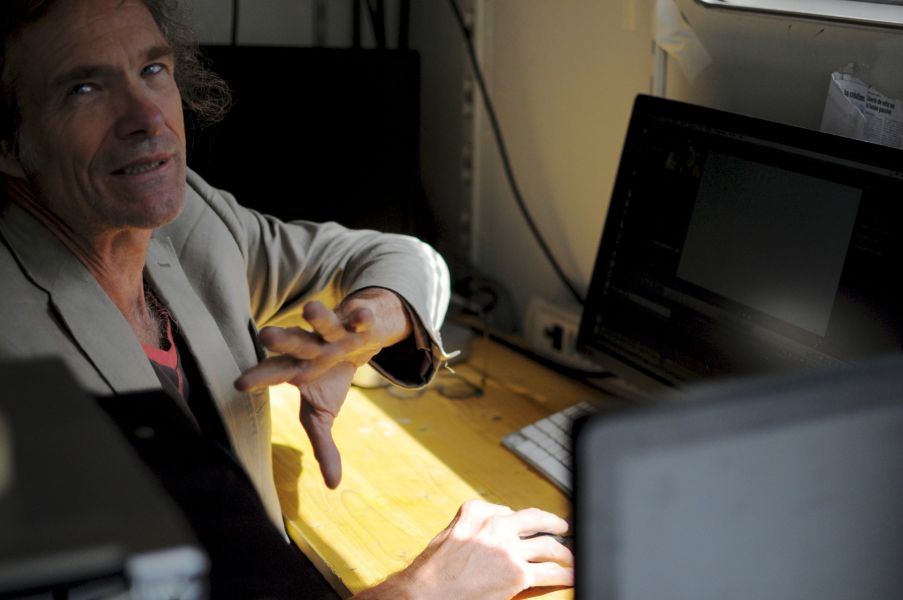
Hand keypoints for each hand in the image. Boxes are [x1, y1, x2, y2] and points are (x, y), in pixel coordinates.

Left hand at [235, 288, 412, 486]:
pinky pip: (359, 318)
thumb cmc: (330, 376)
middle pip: (295, 343)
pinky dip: (360, 316)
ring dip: (318, 317)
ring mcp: (333, 331)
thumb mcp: (324, 411)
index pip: (274, 373)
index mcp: (298, 369)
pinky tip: (359, 315)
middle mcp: (311, 346)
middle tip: (265, 335)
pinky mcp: (357, 320)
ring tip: (310, 308)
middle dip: (282, 339)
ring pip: (323, 323)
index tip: (239, 384)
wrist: (356, 336)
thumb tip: (332, 485)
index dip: (259, 377)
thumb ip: (323, 445)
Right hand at [355, 500, 573, 599]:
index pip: (509, 512)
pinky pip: (549, 572)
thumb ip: (471, 526)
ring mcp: (509, 549)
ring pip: (548, 546)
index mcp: (477, 511)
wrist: (426, 593)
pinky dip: (564, 575)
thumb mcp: (448, 533)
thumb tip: (488, 528)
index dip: (521, 523)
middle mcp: (496, 525)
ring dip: (563, 553)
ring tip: (569, 558)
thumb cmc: (432, 569)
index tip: (529, 528)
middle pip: (535, 519)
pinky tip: (570, 577)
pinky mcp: (518, 574)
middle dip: (553, 523)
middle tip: (562, 527)